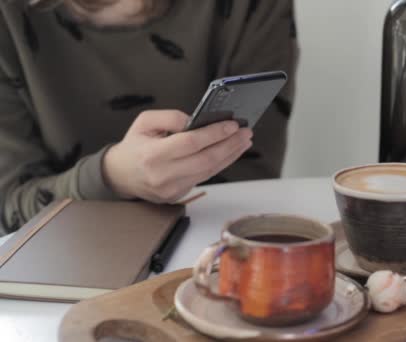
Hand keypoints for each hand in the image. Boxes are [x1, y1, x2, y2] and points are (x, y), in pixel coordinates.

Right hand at [102, 110, 251, 202]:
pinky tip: (231, 152)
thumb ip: (171, 117)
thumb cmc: (134, 145)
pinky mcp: (178, 195)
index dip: (214, 133)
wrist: (120, 175)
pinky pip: (205, 177)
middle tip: (246, 132)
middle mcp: (163, 175)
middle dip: (230, 145)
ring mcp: (172, 188)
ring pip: (209, 171)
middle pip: (206, 160)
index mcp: (152, 155)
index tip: (232, 124)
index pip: (191, 143)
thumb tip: (197, 121)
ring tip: (244, 141)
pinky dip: (221, 163)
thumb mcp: (144, 122)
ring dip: (231, 155)